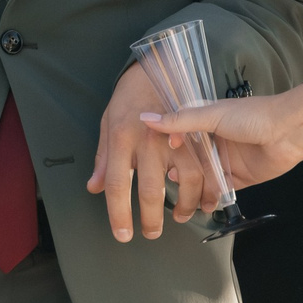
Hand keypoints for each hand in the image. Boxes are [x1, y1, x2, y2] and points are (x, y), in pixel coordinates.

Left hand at [87, 62, 214, 241]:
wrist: (156, 66)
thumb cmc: (128, 97)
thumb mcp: (107, 124)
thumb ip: (102, 159)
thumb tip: (93, 189)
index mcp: (120, 138)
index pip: (115, 185)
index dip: (118, 215)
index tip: (123, 235)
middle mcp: (147, 140)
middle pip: (149, 190)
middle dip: (150, 220)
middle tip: (151, 234)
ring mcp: (175, 137)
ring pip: (184, 182)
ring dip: (185, 207)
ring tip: (179, 217)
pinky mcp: (196, 133)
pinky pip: (206, 167)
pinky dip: (208, 189)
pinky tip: (204, 202)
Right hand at [139, 84, 302, 188]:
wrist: (288, 133)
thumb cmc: (252, 116)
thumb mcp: (212, 115)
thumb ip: (180, 120)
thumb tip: (146, 117)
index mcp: (205, 122)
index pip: (178, 136)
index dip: (165, 148)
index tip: (152, 158)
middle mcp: (213, 142)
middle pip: (188, 161)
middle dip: (176, 174)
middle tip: (164, 184)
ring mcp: (225, 161)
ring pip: (202, 179)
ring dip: (191, 190)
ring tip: (179, 202)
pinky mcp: (238, 178)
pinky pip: (219, 191)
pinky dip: (210, 199)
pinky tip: (199, 205)